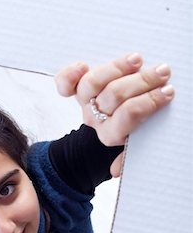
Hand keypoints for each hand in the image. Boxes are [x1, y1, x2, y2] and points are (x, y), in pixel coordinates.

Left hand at [55, 53, 174, 176]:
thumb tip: (115, 172)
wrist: (109, 125)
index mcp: (114, 134)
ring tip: (137, 60)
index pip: (130, 114)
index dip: (148, 102)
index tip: (167, 92)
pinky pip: (65, 84)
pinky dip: (69, 75)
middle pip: (114, 94)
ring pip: (91, 84)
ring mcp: (85, 103)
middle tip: (163, 72)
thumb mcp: (136, 146)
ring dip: (115, 68)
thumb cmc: (131, 130)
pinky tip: (82, 66)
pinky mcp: (76, 90)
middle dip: (141, 80)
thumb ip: (130, 155)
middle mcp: (97, 119)